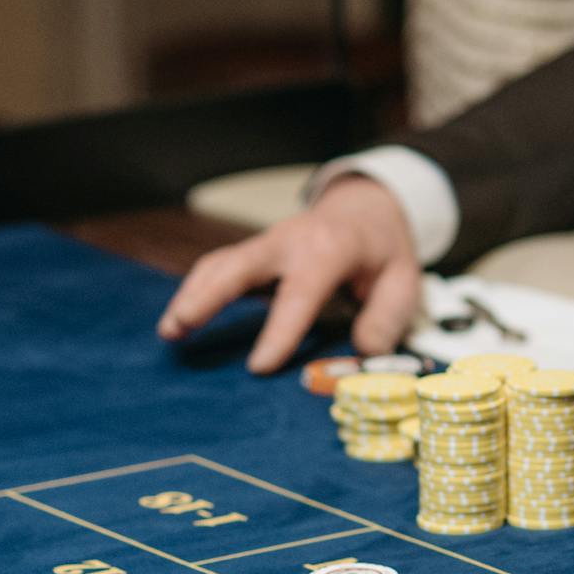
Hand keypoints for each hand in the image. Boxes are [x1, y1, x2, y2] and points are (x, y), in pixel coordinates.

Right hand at [155, 175, 424, 373]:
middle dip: (208, 295)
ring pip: (220, 263)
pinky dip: (195, 289)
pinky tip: (178, 320)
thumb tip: (365, 351)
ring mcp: (267, 244)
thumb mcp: (404, 279)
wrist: (367, 206)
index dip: (280, 330)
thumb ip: (387, 316)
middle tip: (178, 326)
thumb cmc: (383, 250)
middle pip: (240, 265)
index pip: (300, 292)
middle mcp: (290, 242)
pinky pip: (219, 266)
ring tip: (169, 331)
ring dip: (191, 294)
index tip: (258, 367)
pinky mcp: (254, 252)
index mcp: (331, 249)